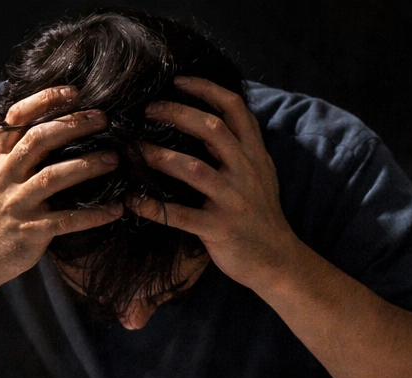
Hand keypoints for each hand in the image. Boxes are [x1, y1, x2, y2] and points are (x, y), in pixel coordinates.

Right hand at [0, 86, 120, 287]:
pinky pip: (67, 220)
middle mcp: (3, 175)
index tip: (72, 91)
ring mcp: (16, 203)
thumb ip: (3, 143)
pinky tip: (116, 209)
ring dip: (87, 166)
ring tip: (114, 159)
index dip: (43, 101)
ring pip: (52, 177)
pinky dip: (93, 215)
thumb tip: (20, 109)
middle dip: (72, 125)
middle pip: (38, 141)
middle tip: (104, 119)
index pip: (15, 118)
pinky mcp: (30, 231)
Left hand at [132, 77, 301, 293]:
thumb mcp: (262, 175)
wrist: (278, 261)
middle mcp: (246, 173)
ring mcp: (233, 201)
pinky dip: (154, 207)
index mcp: (255, 156)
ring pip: (194, 170)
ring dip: (159, 156)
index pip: (234, 109)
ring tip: (134, 151)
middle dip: (176, 114)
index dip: (206, 88)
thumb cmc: (263, 216)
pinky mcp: (221, 229)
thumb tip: (211, 117)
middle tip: (147, 110)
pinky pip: (181, 215)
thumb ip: (243, 147)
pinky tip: (133, 201)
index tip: (177, 81)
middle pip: (212, 130)